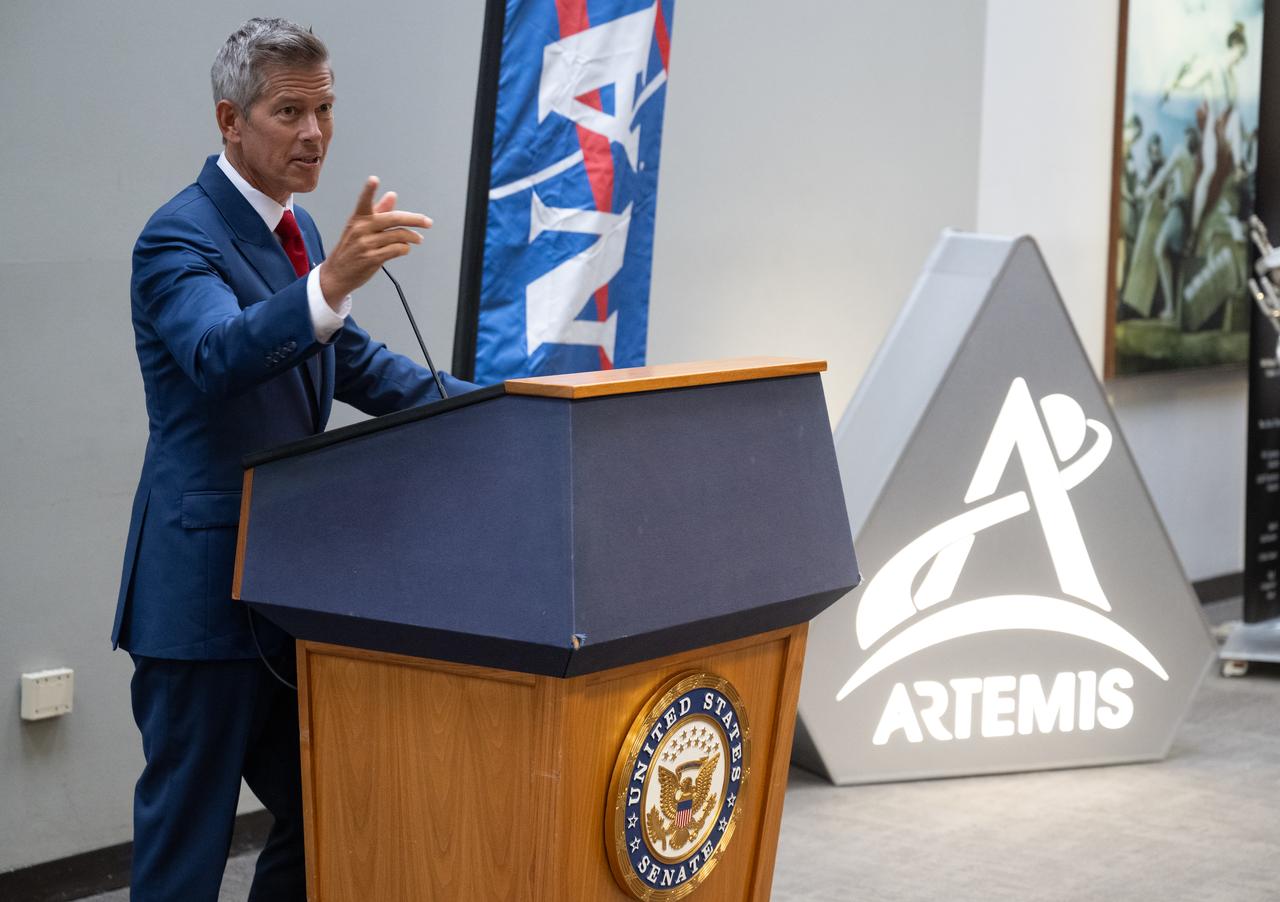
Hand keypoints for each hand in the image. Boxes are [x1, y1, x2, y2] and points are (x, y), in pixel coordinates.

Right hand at [319, 176, 432, 304]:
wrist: (337, 274)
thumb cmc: (351, 248)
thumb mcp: (360, 227)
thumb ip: (378, 211)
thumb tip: (392, 195)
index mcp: (358, 218)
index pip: (364, 201)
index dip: (369, 190)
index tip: (373, 179)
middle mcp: (361, 229)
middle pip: (393, 219)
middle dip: (415, 220)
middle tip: (428, 222)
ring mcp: (366, 244)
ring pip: (398, 235)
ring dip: (412, 237)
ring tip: (418, 238)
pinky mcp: (372, 258)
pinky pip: (396, 250)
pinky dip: (405, 248)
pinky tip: (405, 248)